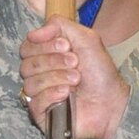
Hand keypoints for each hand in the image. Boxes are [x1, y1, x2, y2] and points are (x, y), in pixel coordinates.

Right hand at [20, 18, 129, 138]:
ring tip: (76, 80)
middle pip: (27, 64)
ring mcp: (39, 94)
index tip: (66, 46)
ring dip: (57, 77)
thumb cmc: (101, 72)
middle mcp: (40, 74)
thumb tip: (34, 33)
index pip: (27, 46)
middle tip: (75, 63)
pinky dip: (52, 94)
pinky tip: (67, 94)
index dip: (44, 45)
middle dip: (53, 61)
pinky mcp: (41, 113)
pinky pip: (34, 101)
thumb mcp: (86, 38)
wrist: (112, 101)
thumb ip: (59, 25)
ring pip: (30, 82)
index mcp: (46, 55)